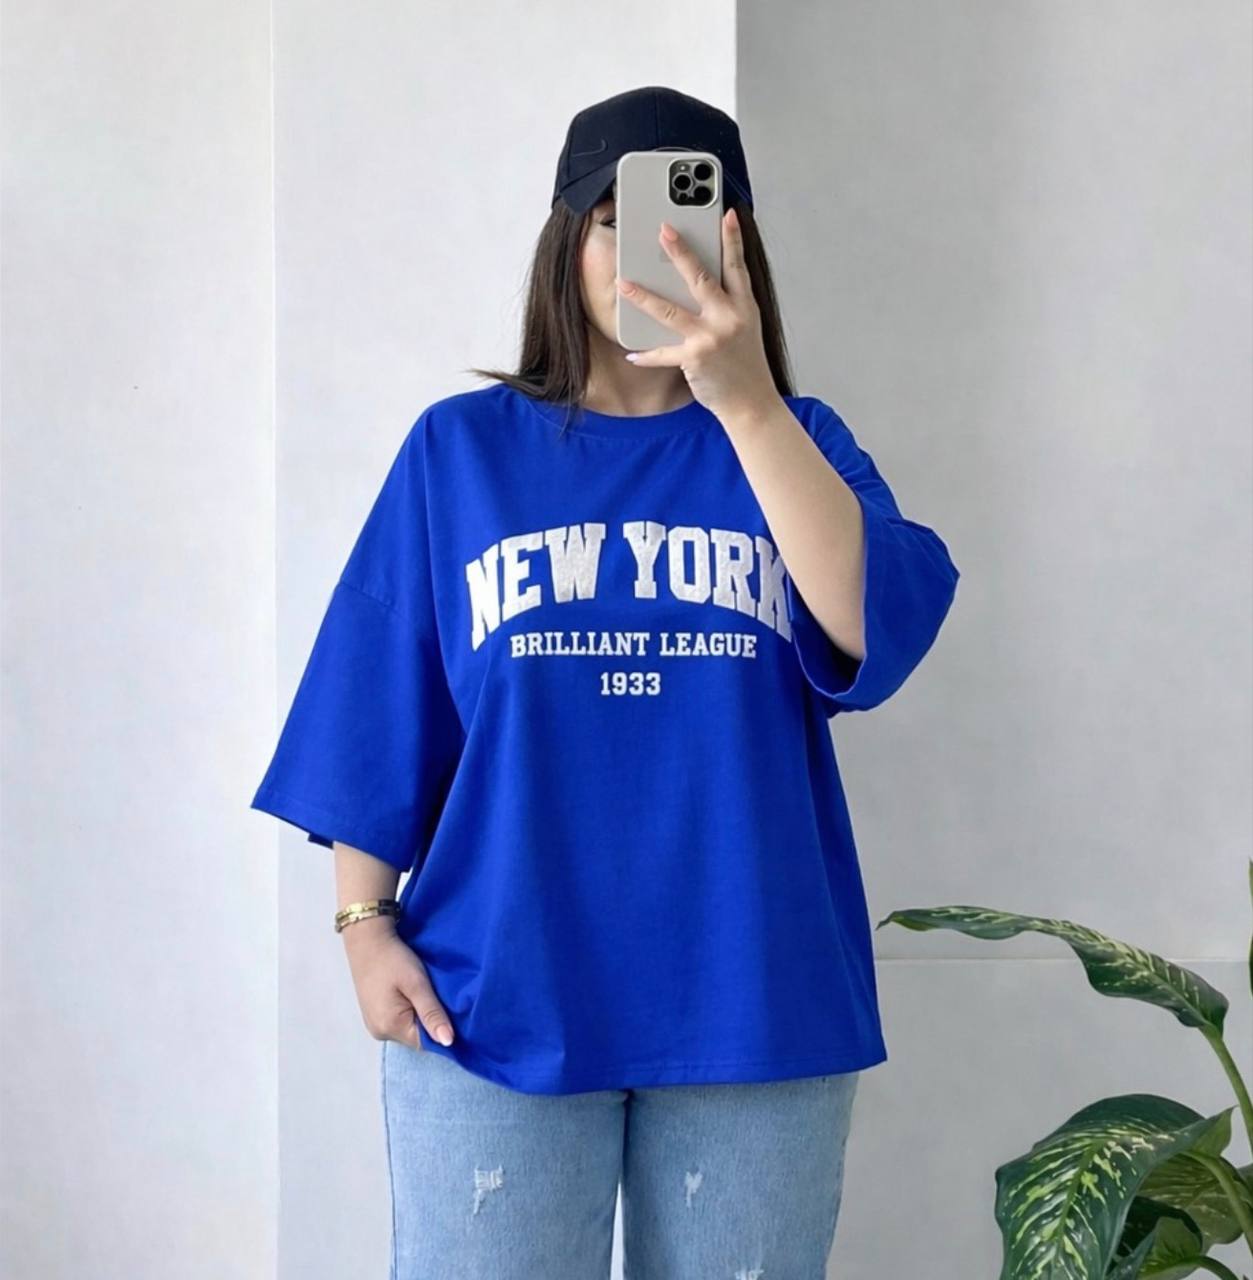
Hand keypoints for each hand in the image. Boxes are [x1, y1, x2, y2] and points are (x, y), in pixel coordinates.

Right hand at [341, 917, 454, 1048]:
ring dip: (421, 1015)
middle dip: (431, 1021)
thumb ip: (432, 1013)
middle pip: (417, 1037)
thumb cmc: (393, 959)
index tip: (454, 1011)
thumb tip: (448, 1043)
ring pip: (408, 1028)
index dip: (442, 1029)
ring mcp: (375, 1025)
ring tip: (428, 994)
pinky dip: (410, 1010)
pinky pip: (399, 1020)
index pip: (426, 1042)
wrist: (367, 939)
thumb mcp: (417, 984)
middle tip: (442, 998)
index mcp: (390, 1027)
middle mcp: (380, 1032)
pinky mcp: (374, 1015)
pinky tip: (414, 994)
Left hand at [617, 207, 780, 420]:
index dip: (732, 239)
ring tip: (623, 283)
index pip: (737, 266)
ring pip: (670, 310)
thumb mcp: (747, 329)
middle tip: (663, 230)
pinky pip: (663, 353)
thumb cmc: (747, 367)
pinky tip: (632, 353)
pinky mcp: (694, 358)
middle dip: (679, 252)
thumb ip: (729, 306)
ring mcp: (711, 337)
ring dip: (643, 297)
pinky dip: (646, 355)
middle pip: (699, 278)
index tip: (726, 214)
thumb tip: (704, 286)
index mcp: (744, 307)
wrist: (752, 403)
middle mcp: (729, 318)